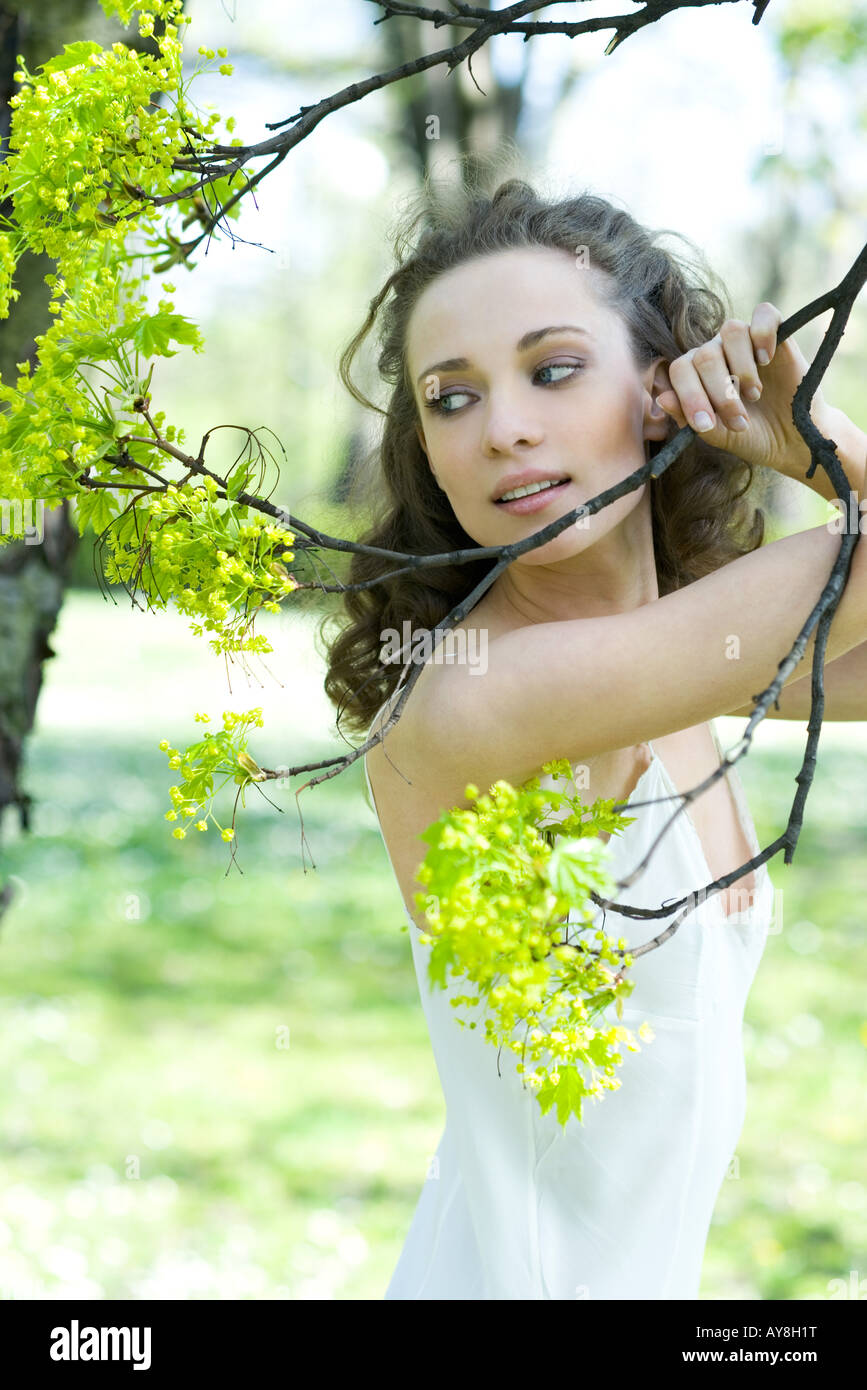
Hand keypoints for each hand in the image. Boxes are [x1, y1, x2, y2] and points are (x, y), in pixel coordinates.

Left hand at [654, 302, 830, 474]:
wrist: (791, 437)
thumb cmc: (750, 435)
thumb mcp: (718, 435)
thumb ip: (691, 418)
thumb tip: (662, 398)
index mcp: (696, 373)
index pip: (680, 370)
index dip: (690, 396)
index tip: (706, 424)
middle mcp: (717, 351)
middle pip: (705, 355)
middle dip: (720, 393)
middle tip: (739, 421)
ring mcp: (745, 341)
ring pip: (731, 330)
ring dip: (742, 368)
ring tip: (754, 395)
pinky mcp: (776, 333)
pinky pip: (764, 314)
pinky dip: (764, 334)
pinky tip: (767, 361)